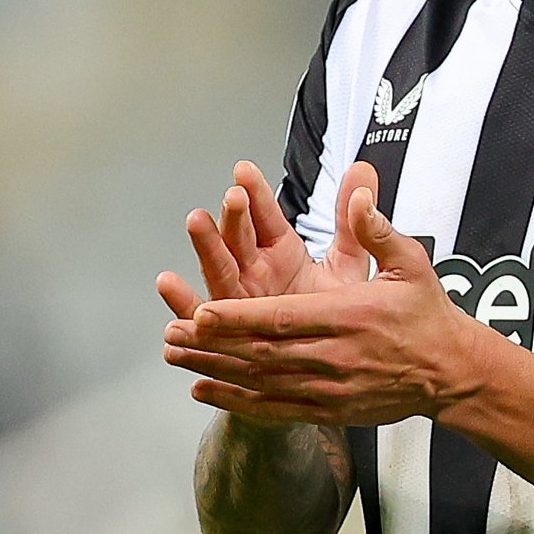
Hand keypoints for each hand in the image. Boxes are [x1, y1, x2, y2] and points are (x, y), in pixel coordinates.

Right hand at [156, 160, 376, 321]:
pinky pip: (202, 314)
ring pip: (219, 267)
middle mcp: (255, 270)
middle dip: (235, 215)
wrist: (332, 361)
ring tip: (198, 222)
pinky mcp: (227, 328)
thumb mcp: (349, 262)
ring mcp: (238, 297)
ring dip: (206, 244)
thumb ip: (353, 219)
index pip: (266, 216)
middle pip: (240, 237)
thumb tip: (363, 173)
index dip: (256, 193)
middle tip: (234, 196)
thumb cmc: (334, 314)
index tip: (246, 171)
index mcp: (281, 251)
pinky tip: (170, 284)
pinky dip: (183, 300)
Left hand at [162, 189, 484, 426]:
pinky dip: (236, 402)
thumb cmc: (427, 312)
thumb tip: (358, 194)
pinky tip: (206, 391)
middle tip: (171, 334)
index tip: (202, 311)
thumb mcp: (411, 262)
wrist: (450, 371)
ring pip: (261, 381)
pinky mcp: (330, 410)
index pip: (284, 318)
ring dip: (215, 370)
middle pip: (262, 353)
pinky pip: (275, 408)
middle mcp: (336, 356)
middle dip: (213, 344)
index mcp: (351, 317)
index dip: (239, 317)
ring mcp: (330, 389)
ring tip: (176, 357)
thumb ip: (378, 230)